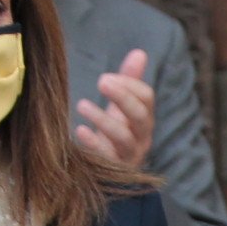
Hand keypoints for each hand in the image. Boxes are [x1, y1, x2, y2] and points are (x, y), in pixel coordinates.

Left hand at [72, 47, 156, 168]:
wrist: (107, 173)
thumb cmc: (115, 134)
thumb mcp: (121, 106)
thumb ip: (130, 80)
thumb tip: (140, 52)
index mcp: (144, 119)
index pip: (146, 97)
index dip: (130, 84)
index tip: (107, 76)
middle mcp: (141, 138)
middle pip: (140, 116)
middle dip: (123, 97)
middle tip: (101, 80)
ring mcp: (128, 156)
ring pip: (124, 138)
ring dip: (104, 120)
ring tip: (81, 105)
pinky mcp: (113, 171)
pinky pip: (107, 158)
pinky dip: (94, 144)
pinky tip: (80, 131)